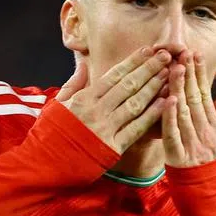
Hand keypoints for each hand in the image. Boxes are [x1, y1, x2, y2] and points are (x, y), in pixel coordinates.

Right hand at [55, 48, 171, 153]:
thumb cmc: (51, 134)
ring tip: (169, 74)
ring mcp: (106, 129)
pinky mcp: (113, 147)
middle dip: (149, 69)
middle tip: (166, 56)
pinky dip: (151, 115)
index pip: (114, 75)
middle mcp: (97, 110)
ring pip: (135, 103)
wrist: (46, 165)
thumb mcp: (57, 104)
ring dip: (154, 88)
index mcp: (84, 98)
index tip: (148, 50)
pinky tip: (165, 103)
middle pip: (128, 86)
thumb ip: (73, 84)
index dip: (133, 61)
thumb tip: (83, 64)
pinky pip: (136, 128)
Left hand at [162, 51, 215, 166]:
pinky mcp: (179, 158)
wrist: (211, 196)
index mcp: (213, 127)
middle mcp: (205, 133)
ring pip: (185, 113)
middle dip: (190, 75)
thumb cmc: (214, 166)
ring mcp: (192, 145)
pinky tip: (168, 100)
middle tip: (184, 53)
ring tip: (176, 68)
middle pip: (196, 99)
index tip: (195, 55)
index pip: (205, 95)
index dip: (200, 75)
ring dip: (180, 89)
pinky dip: (171, 118)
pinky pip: (173, 135)